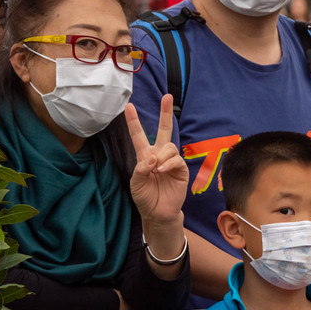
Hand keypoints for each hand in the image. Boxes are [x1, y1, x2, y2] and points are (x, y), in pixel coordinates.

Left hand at [126, 95, 187, 224]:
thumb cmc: (145, 197)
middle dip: (165, 113)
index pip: (139, 135)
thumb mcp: (136, 183)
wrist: (158, 213)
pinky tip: (162, 171)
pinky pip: (176, 159)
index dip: (134, 122)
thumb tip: (153, 157)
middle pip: (164, 129)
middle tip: (167, 96)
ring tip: (156, 170)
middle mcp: (159, 155)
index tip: (129, 106)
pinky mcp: (181, 169)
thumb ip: (141, 169)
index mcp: (145, 156)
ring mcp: (171, 161)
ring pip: (169, 146)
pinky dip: (168, 163)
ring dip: (162, 155)